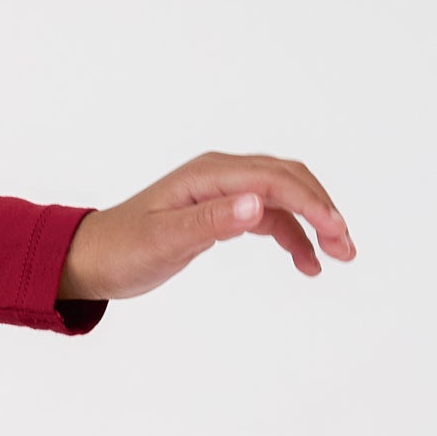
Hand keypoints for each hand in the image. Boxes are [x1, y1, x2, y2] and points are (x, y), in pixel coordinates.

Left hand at [56, 151, 355, 301]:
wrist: (89, 259)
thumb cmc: (120, 250)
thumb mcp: (163, 241)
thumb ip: (211, 223)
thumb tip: (258, 205)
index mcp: (209, 174)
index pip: (274, 180)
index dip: (311, 202)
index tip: (335, 231)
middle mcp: (220, 175)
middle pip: (288, 181)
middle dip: (322, 210)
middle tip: (347, 247)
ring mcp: (221, 192)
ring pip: (283, 199)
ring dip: (312, 224)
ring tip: (337, 257)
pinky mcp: (219, 212)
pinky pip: (267, 217)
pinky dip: (290, 235)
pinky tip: (305, 261)